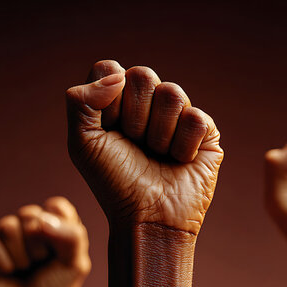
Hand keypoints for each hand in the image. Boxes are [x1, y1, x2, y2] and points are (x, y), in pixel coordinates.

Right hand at [0, 197, 90, 286]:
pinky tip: (8, 272)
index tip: (60, 253)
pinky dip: (2, 261)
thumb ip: (71, 236)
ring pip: (8, 226)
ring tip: (24, 269)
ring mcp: (8, 234)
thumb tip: (41, 220)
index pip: (57, 207)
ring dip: (20, 255)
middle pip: (30, 214)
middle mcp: (32, 225)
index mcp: (57, 224)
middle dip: (38, 245)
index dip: (58, 230)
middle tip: (40, 263)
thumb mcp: (76, 264)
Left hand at [65, 60, 223, 233]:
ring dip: (159, 134)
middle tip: (134, 146)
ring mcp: (177, 115)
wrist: (147, 217)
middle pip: (143, 75)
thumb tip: (118, 74)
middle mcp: (148, 104)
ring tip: (157, 156)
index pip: (110, 68)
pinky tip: (179, 162)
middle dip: (134, 118)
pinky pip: (195, 118)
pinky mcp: (205, 131)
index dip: (108, 102)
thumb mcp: (81, 142)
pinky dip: (183, 146)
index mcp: (117, 101)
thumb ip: (81, 99)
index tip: (109, 131)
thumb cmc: (114, 182)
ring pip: (172, 93)